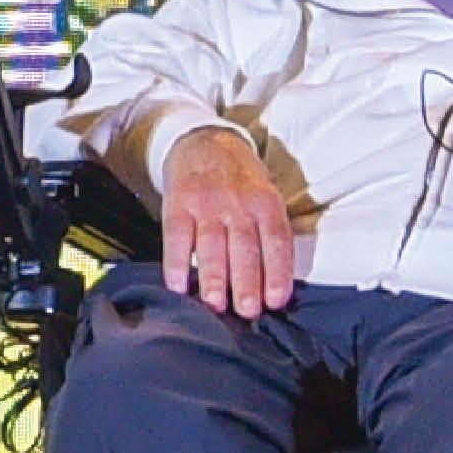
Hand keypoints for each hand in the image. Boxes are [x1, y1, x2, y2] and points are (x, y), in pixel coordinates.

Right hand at [150, 125, 307, 318]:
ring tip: (215, 304)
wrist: (204, 141)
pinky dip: (175, 263)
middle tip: (247, 310)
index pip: (276, 240)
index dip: (277, 271)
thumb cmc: (241, 181)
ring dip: (213, 278)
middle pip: (244, 247)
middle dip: (246, 281)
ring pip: (211, 245)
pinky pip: (176, 236)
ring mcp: (207, 203)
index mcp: (266, 203)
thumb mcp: (265, 197)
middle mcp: (238, 203)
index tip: (276, 300)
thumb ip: (269, 234)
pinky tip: (178, 285)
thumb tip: (273, 285)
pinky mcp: (178, 204)